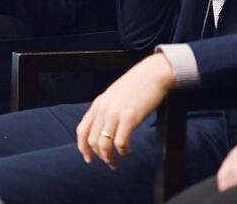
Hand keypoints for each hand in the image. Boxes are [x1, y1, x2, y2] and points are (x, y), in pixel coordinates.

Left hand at [76, 53, 176, 168]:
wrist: (154, 73)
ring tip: (116, 162)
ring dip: (109, 158)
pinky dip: (123, 151)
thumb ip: (107, 109)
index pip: (82, 130)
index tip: (89, 158)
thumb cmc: (138, 83)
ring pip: (104, 145)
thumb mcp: (115, 95)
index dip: (83, 147)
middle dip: (99, 156)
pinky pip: (120, 142)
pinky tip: (128, 152)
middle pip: (92, 141)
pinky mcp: (130, 118)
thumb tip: (105, 127)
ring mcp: (115, 114)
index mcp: (98, 104)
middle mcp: (103, 109)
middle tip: (109, 162)